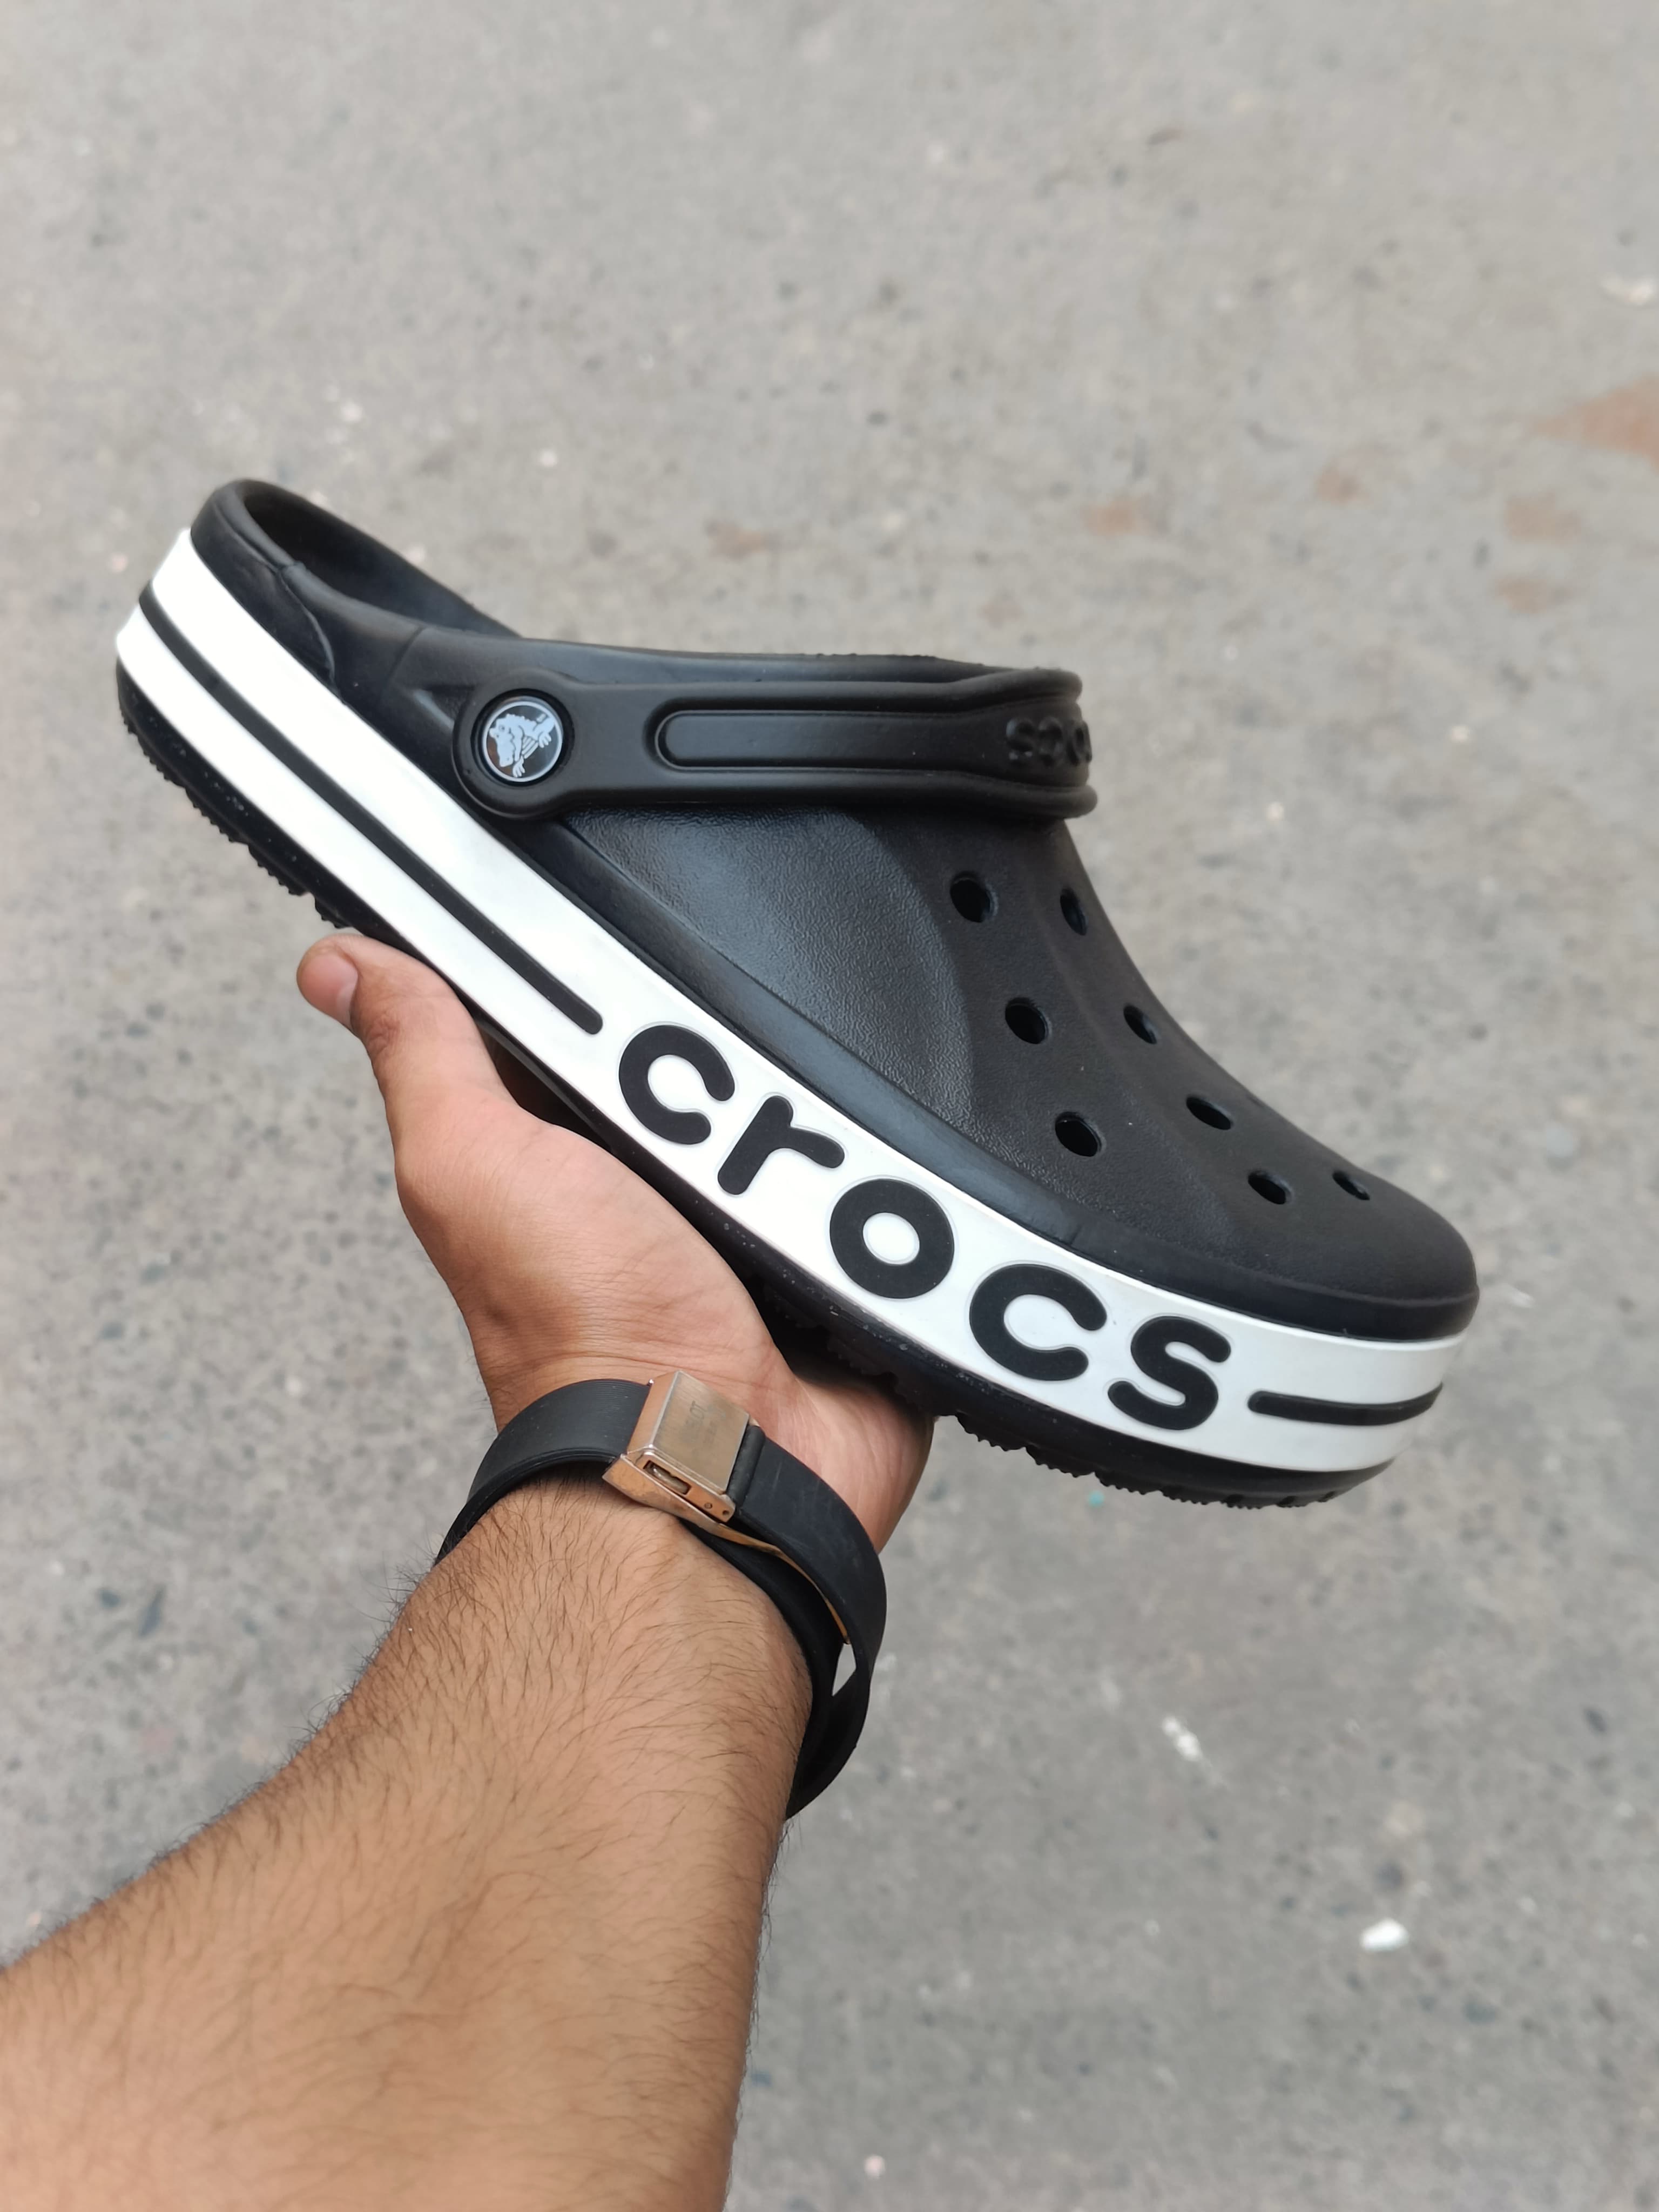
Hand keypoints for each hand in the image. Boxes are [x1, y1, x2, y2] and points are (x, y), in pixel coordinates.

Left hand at [297, 935, 931, 1546]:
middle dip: (748, 1052)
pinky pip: (894, 1187)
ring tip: (807, 1150)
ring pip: (819, 1114)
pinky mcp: (844, 1264)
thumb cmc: (584, 1331)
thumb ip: (422, 1055)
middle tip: (733, 1097)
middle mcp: (663, 1184)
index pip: (596, 1011)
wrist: (714, 1453)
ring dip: (828, 1117)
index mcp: (565, 1146)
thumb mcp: (472, 1160)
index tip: (646, 950)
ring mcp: (761, 1228)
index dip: (620, 973)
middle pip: (728, 1055)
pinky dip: (897, 1180)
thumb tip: (335, 965)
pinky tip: (874, 1180)